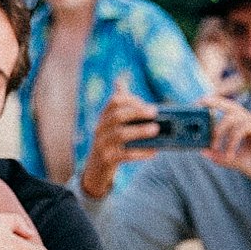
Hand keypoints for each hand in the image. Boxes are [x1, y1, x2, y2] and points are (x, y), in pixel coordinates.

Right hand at [79, 84, 160, 200]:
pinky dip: (140, 152)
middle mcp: (100, 129)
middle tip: (155, 112)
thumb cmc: (109, 142)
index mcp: (104, 118)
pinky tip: (153, 151)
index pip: (114, 102)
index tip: (146, 104)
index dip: (131, 100)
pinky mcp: (107, 160)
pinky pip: (124, 155)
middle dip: (137, 112)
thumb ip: (118, 103)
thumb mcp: (110, 124)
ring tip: (156, 129)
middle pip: (117, 116)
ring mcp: (102, 145)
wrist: (94, 170)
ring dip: (140, 131)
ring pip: (120, 134)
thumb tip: (120, 79)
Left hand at [206, 99, 250, 195]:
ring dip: (220, 133)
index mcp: (248, 125)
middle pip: (230, 105)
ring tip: (215, 148)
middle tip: (198, 105)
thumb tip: (203, 152)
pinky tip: (230, 154)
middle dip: (213, 103)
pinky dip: (232, 141)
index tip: (198, 104)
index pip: (229, 110)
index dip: (214, 104)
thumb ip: (221, 156)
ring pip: (233, 118)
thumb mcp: (237, 161)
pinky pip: (241, 128)